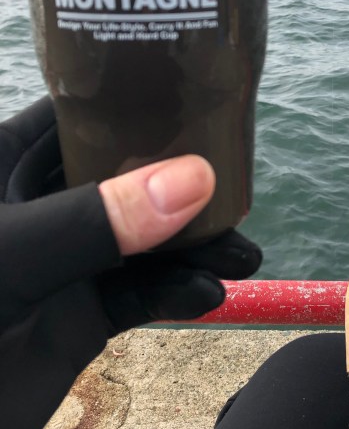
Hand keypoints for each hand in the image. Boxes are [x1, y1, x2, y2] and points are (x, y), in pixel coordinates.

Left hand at [0, 97, 261, 428]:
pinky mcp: (83, 316)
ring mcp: (66, 263)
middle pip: (128, 180)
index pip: (81, 121)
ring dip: (195, 249)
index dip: (140, 111)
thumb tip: (196, 178)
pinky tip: (206, 296)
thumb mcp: (11, 255)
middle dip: (186, 192)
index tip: (206, 111)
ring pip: (145, 241)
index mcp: (7, 166)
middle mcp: (44, 208)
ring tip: (243, 260)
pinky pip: (141, 294)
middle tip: (238, 203)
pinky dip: (176, 293)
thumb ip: (95, 218)